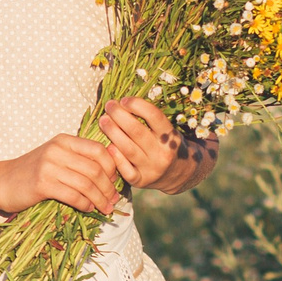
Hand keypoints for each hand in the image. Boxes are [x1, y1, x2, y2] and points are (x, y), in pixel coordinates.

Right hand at [0, 134, 123, 216]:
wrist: (0, 182)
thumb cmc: (32, 173)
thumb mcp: (55, 158)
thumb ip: (78, 161)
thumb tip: (110, 176)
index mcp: (64, 141)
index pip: (99, 150)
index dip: (112, 167)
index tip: (114, 182)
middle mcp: (57, 150)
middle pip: (95, 169)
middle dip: (108, 187)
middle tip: (113, 200)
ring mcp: (48, 166)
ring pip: (86, 183)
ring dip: (100, 199)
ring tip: (105, 208)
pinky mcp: (42, 184)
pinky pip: (73, 195)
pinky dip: (85, 204)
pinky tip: (88, 209)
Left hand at [98, 97, 215, 195]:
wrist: (178, 174)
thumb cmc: (166, 144)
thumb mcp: (166, 130)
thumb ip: (149, 118)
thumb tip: (124, 100)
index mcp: (171, 137)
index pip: (154, 116)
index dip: (137, 105)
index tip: (125, 99)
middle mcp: (162, 153)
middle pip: (137, 131)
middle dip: (119, 115)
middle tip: (109, 106)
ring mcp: (152, 169)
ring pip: (128, 148)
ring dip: (112, 132)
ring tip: (103, 120)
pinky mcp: (141, 181)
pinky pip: (125, 169)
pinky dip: (115, 156)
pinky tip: (107, 146)